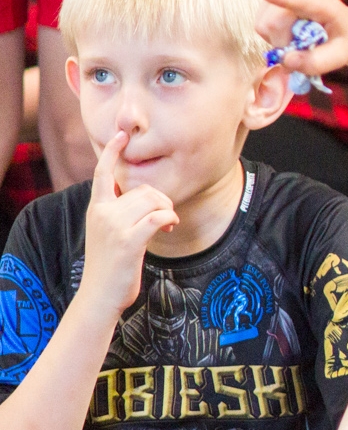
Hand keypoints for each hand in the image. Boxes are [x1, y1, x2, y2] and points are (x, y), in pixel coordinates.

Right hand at [78, 132, 178, 314]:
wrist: (99, 295)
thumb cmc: (110, 265)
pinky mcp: (129, 240)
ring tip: (167, 225)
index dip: (111, 152)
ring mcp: (115, 225)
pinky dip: (170, 219)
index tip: (120, 135)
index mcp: (96, 208)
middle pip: (143, 189)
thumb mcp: (109, 233)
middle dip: (162, 200)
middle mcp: (102, 212)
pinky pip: (159, 216)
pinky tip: (169, 228)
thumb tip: (146, 200)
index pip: (103, 173)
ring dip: (168, 211)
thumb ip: (120, 213)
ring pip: (154, 201)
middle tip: (166, 217)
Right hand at [256, 0, 347, 77]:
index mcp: (325, 5)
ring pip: (264, 23)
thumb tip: (286, 61)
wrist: (344, 26)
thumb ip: (315, 62)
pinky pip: (260, 22)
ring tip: (296, 40)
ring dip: (276, 39)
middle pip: (274, 22)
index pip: (302, 1)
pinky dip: (271, 34)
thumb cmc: (341, 42)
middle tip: (300, 49)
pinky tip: (288, 33)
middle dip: (282, 43)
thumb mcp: (338, 57)